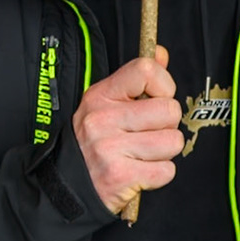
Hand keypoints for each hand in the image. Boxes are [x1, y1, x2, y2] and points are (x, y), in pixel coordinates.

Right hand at [72, 45, 181, 214]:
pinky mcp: (120, 176)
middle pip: (170, 110)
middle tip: (145, 135)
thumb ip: (137, 79)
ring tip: (141, 154)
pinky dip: (158, 174)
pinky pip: (167, 170)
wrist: (66, 187)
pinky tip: (139, 172)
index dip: (164, 85)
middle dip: (166, 126)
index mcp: (101, 96)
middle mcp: (102, 119)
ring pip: (173, 141)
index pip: (147, 70)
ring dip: (164, 152)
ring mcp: (110, 148)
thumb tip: (161, 53)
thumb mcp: (107, 104)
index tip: (156, 99)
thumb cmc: (94, 143)